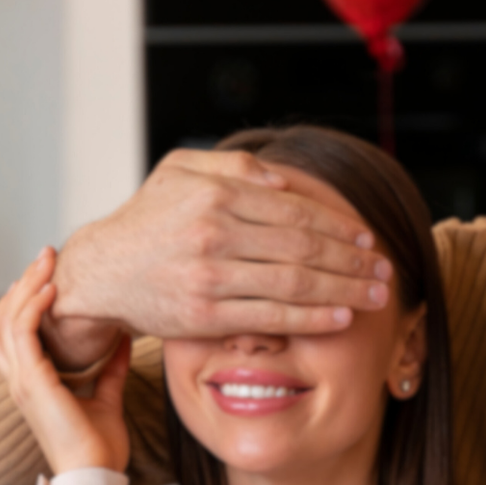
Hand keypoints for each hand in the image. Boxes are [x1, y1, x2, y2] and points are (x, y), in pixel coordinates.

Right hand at [0, 250, 131, 474]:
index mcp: (32, 385)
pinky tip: (52, 289)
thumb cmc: (100, 449)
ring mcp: (22, 382)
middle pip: (4, 320)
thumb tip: (122, 338)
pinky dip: (34, 308)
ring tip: (47, 262)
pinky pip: (22, 335)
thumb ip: (110, 368)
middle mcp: (20, 381)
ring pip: (8, 322)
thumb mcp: (107, 398)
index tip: (49, 276)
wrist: (96, 476)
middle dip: (24, 284)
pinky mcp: (32, 384)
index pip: (15, 334)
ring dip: (27, 287)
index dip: (25, 302)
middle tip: (45, 256)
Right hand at [49, 148, 392, 351]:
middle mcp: (215, 233)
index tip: (368, 238)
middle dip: (352, 261)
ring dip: (343, 290)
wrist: (100, 272)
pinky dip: (311, 318)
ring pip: (295, 283)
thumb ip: (231, 166)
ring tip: (374, 295)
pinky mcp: (205, 315)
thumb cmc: (146, 220)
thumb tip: (282, 178)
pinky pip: (271, 318)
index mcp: (216, 195)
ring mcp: (210, 276)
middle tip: (385, 270)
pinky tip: (340, 318)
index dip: (339, 226)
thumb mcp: (179, 171)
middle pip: (304, 248)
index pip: (296, 211)